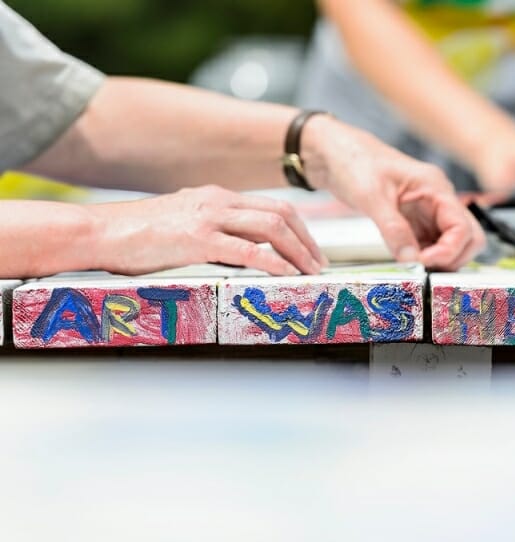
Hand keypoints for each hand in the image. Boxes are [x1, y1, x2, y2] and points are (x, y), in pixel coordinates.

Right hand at [88, 185, 325, 275]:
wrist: (99, 232)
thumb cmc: (137, 237)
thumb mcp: (184, 229)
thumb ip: (215, 236)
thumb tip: (244, 256)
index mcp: (216, 197)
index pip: (272, 207)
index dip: (299, 229)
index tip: (311, 251)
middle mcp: (218, 201)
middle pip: (280, 214)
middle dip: (307, 240)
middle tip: (320, 264)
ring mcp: (208, 217)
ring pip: (271, 228)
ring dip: (298, 252)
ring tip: (311, 273)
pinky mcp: (197, 239)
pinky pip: (248, 251)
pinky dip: (273, 263)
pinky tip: (287, 276)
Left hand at [306, 117, 484, 270]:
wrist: (334, 153)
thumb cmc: (354, 161)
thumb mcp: (371, 196)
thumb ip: (393, 229)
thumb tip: (411, 259)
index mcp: (435, 187)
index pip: (462, 226)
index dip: (449, 250)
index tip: (424, 262)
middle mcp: (438, 200)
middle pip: (469, 237)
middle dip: (453, 257)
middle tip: (425, 269)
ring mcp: (429, 212)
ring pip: (453, 244)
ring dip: (440, 260)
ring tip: (414, 266)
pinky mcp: (416, 222)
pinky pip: (432, 245)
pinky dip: (426, 257)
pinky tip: (408, 259)